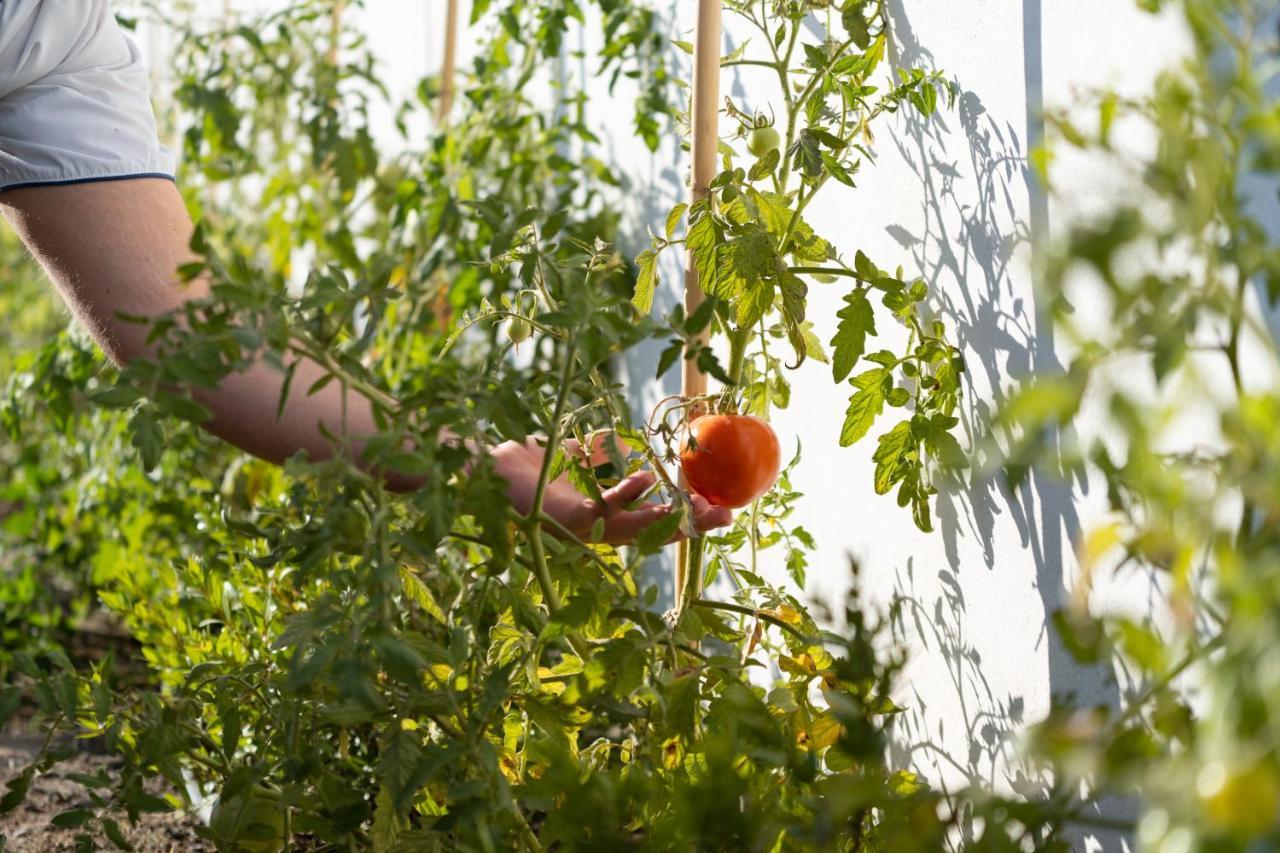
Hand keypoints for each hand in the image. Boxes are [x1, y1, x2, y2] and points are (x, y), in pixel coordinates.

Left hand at [490, 434, 732, 544]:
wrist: (481, 468)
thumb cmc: (525, 464)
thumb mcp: (572, 454)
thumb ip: (600, 454)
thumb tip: (632, 446)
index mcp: (600, 515)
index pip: (650, 520)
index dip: (684, 516)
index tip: (718, 506)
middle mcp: (593, 528)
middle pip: (650, 532)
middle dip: (689, 525)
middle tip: (726, 516)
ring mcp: (579, 527)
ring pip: (633, 529)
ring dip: (667, 520)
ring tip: (700, 509)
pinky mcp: (562, 518)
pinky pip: (600, 511)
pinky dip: (624, 498)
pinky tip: (645, 479)